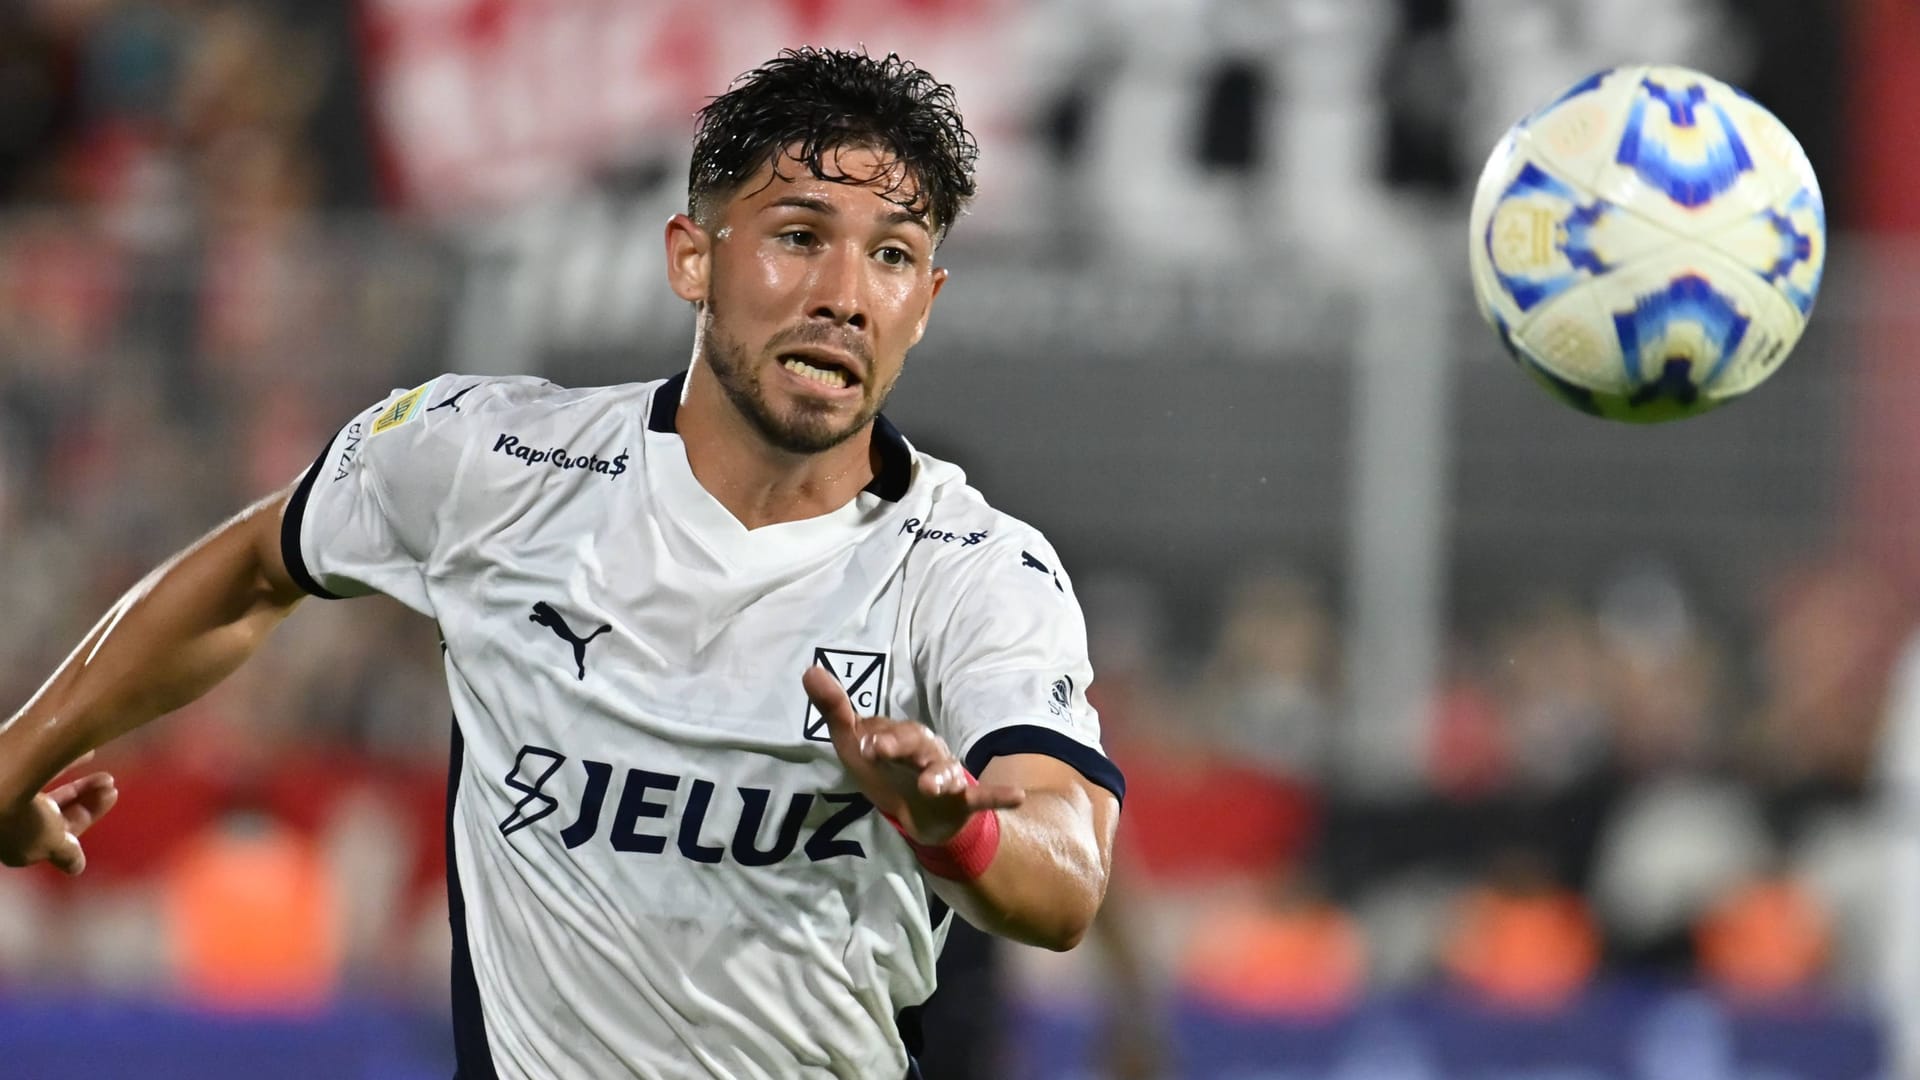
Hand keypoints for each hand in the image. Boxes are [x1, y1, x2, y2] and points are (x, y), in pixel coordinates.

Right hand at [0, 752, 117, 875]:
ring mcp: (7, 798)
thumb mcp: (53, 843)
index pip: (59, 835)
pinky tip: (88, 753)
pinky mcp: (10, 773)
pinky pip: (39, 768)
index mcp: (18, 846)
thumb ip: (66, 854)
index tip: (113, 796)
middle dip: (87, 799)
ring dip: (82, 784)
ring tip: (105, 776)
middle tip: (110, 783)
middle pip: (54, 812)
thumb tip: (76, 868)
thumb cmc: (26, 820)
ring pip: (49, 792)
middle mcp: (10, 824)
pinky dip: (64, 761)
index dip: (87, 816)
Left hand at [803, 665, 1023, 844]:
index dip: (878, 737)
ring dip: (940, 776)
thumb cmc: (886, 771)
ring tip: (932, 784)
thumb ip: (836, 711)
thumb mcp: (855, 746)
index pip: (889, 732)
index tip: (864, 743)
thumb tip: (809, 670)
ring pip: (946, 771)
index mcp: (901, 738)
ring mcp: (946, 776)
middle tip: (880, 752)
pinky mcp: (964, 802)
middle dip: (900, 747)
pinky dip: (999, 795)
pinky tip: (1016, 795)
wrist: (919, 814)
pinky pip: (984, 798)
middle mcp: (927, 751)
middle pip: (917, 744)